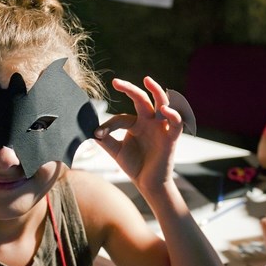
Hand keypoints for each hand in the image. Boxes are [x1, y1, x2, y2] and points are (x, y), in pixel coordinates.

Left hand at [110, 71, 185, 210]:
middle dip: (130, 89)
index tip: (98, 134)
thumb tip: (89, 128)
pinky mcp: (171, 138)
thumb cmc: (135, 166)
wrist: (148, 184)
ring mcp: (161, 127)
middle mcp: (149, 121)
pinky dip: (173, 114)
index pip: (121, 118)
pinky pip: (176, 122)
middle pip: (141, 99)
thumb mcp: (116, 151)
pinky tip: (164, 109)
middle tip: (116, 82)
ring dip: (156, 90)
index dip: (109, 125)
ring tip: (147, 80)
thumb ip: (105, 139)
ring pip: (162, 102)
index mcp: (136, 123)